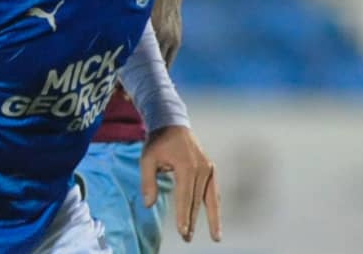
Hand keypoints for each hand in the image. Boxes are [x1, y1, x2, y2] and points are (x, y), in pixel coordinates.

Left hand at [140, 125, 220, 242]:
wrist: (172, 124)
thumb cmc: (158, 142)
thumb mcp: (147, 159)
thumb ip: (147, 181)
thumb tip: (148, 204)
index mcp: (186, 166)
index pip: (185, 197)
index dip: (183, 216)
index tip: (182, 231)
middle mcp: (201, 168)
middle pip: (197, 200)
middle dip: (192, 221)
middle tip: (187, 238)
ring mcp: (208, 168)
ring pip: (211, 198)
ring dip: (212, 218)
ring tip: (215, 236)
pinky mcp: (210, 167)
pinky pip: (214, 190)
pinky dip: (215, 204)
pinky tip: (215, 217)